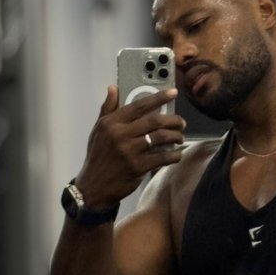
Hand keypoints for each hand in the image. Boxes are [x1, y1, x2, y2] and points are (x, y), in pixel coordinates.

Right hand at [75, 85, 185, 205]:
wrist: (94, 186)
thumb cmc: (98, 156)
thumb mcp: (98, 130)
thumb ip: (107, 109)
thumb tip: (113, 88)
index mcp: (111, 123)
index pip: (139, 105)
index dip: (159, 98)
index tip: (173, 93)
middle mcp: (120, 134)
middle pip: (155, 121)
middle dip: (173, 120)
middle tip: (181, 122)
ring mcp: (130, 151)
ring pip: (161, 137)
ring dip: (176, 136)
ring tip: (180, 137)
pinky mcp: (138, 167)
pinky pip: (162, 157)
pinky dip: (174, 155)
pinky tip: (177, 154)